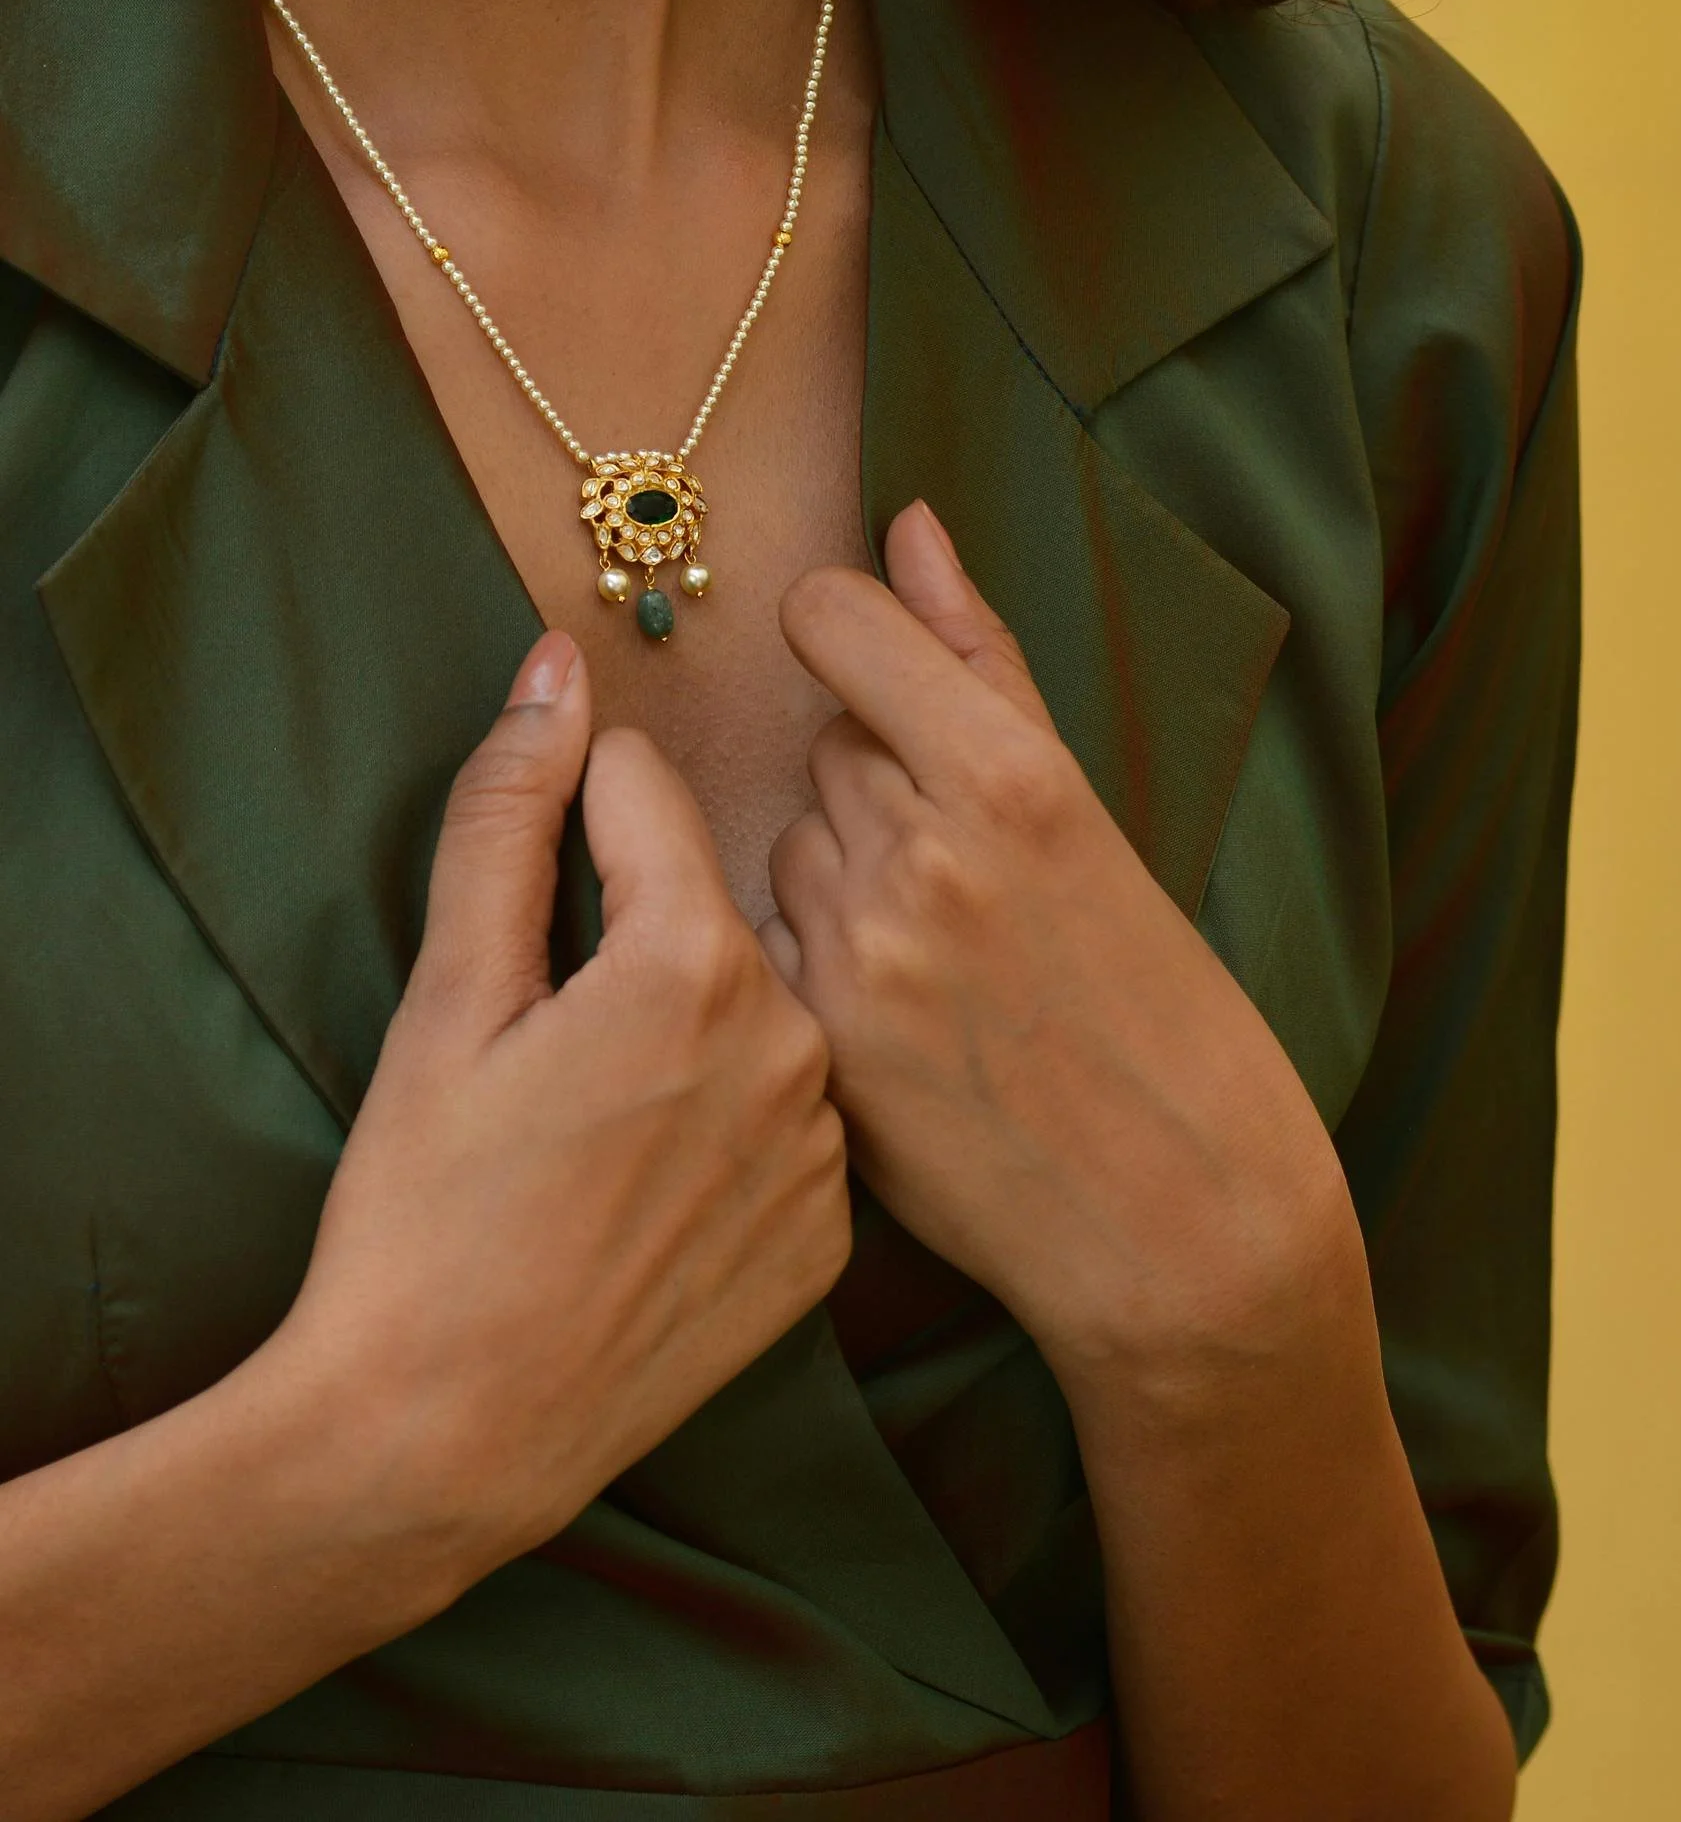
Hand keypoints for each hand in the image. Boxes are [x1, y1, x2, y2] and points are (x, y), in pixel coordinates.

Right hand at [277, 631, 851, 1572]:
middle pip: (710, 911)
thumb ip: (509, 812)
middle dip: (635, 935)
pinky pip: (787, 1128)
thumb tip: (557, 667)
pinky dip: (728, 1137)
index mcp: (696, 962)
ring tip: (599, 1130)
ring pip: (757, 1016)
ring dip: (691, 1033)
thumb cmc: (424, 1213)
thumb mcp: (446, 995)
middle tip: (553, 1043)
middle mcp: (795, 1042)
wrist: (441, 1437)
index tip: (535, 888)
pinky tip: (652, 1193)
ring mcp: (826, 1148)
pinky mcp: (832, 1238)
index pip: (650, 795)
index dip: (575, 825)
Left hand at [763, 505, 1359, 1394]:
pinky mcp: (816, 1049)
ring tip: (942, 951)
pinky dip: (818, 965)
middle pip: (827, 743)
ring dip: (843, 872)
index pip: (837, 624)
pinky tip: (902, 1019)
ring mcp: (858, 960)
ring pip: (793, 841)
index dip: (837, 627)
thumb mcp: (1095, 813)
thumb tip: (905, 526)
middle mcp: (921, 856)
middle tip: (964, 864)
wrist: (1182, 1220)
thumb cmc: (1169, 1008)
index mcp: (1012, 779)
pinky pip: (772, 944)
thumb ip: (979, 661)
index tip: (854, 649)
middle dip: (879, 779)